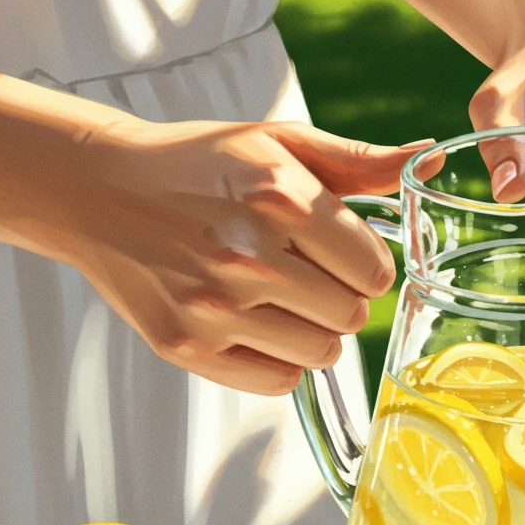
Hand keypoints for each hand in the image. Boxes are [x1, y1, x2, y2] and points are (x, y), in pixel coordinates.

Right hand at [66, 119, 431, 394]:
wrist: (99, 189)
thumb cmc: (198, 164)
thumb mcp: (279, 144)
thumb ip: (358, 161)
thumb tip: (425, 159)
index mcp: (280, 199)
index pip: (375, 271)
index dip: (364, 262)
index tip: (339, 251)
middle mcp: (248, 257)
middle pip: (353, 316)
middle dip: (341, 295)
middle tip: (306, 272)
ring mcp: (214, 309)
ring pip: (321, 354)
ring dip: (313, 330)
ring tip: (279, 296)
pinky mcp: (186, 347)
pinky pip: (278, 381)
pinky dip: (278, 358)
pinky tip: (253, 322)